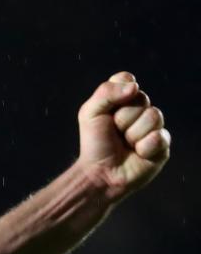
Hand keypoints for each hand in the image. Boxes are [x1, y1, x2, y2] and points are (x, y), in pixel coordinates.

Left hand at [77, 71, 170, 200]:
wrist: (101, 172)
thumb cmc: (94, 143)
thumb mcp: (90, 113)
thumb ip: (106, 93)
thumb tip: (134, 86)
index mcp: (122, 100)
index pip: (127, 80)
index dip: (119, 92)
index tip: (108, 109)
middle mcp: (140, 110)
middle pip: (141, 99)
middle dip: (123, 118)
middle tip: (115, 132)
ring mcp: (153, 126)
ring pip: (154, 116)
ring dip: (133, 134)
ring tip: (126, 144)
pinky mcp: (163, 143)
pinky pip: (160, 136)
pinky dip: (144, 147)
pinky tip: (137, 153)